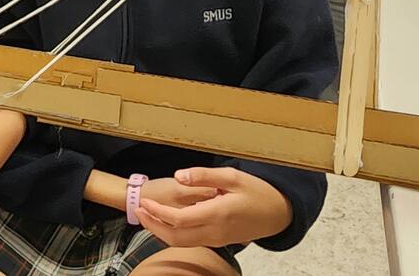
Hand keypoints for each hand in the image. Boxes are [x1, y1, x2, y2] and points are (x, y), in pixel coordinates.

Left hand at [136, 167, 292, 247]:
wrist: (279, 214)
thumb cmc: (257, 192)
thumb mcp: (232, 176)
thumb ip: (203, 176)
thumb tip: (179, 176)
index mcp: (217, 213)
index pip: (179, 220)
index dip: (157, 213)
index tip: (144, 202)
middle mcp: (215, 231)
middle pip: (175, 237)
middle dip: (153, 225)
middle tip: (138, 210)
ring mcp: (217, 239)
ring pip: (182, 243)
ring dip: (161, 231)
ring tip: (147, 215)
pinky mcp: (219, 241)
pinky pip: (191, 241)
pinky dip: (174, 233)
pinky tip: (166, 220)